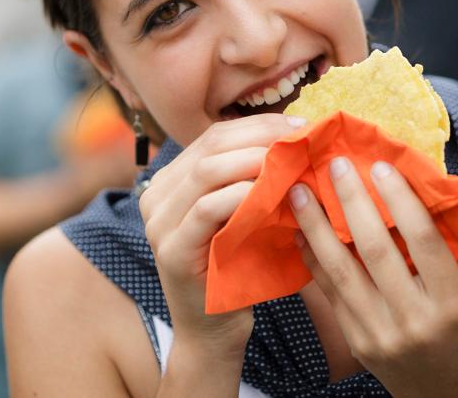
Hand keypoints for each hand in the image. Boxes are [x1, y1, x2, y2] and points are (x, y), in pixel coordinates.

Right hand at [138, 114, 305, 354]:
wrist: (214, 332)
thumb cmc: (236, 269)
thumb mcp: (241, 215)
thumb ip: (249, 178)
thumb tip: (294, 136)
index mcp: (169, 181)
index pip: (213, 135)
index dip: (258, 125)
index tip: (300, 126)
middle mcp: (155, 196)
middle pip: (210, 145)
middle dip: (261, 137)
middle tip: (302, 140)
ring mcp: (158, 224)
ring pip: (206, 171)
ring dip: (255, 161)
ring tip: (292, 163)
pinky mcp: (172, 251)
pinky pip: (206, 209)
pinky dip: (241, 195)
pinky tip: (271, 195)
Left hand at [290, 157, 457, 397]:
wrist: (455, 396)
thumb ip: (449, 249)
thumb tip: (418, 189)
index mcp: (452, 304)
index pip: (423, 240)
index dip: (400, 199)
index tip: (380, 166)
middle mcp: (414, 321)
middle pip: (375, 250)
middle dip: (351, 202)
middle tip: (335, 166)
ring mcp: (380, 335)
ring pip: (341, 270)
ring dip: (316, 227)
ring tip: (300, 194)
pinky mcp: (356, 342)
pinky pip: (330, 293)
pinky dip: (313, 258)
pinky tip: (302, 232)